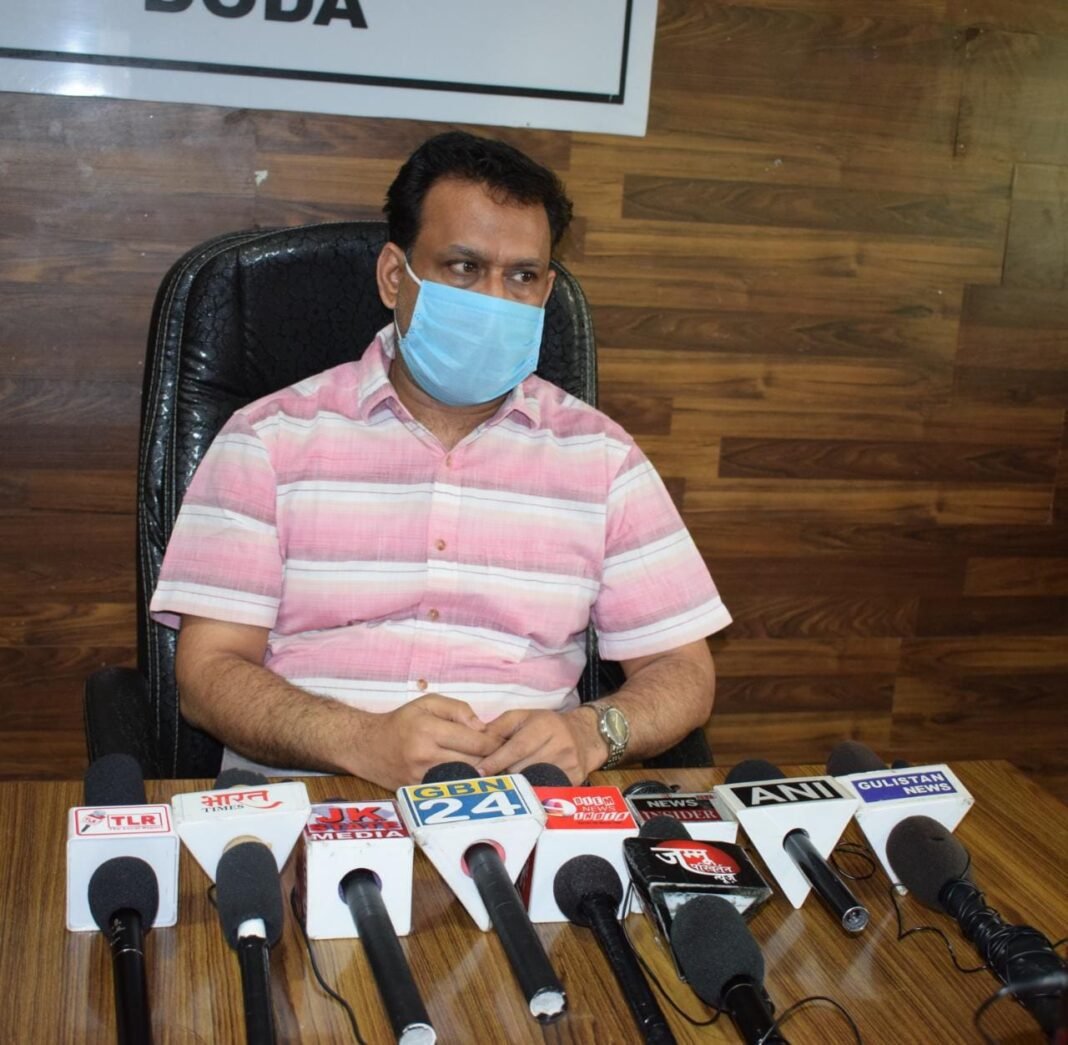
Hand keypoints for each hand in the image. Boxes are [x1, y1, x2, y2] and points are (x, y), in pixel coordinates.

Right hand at [350, 694, 500, 789]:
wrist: (366, 746)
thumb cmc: (401, 722)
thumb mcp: (428, 703)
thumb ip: (458, 709)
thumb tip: (481, 727)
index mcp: (429, 730)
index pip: (476, 742)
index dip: (494, 742)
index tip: (501, 740)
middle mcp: (425, 756)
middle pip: (474, 762)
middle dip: (490, 758)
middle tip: (499, 753)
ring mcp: (421, 778)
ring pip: (464, 778)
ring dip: (479, 772)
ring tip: (486, 764)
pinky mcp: (418, 792)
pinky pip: (449, 788)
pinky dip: (462, 782)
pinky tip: (467, 775)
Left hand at [476, 708, 605, 784]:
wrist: (584, 736)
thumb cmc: (545, 726)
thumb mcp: (522, 717)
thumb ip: (498, 727)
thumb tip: (477, 740)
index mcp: (545, 726)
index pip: (517, 747)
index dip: (497, 760)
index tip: (480, 771)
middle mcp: (560, 745)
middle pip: (522, 768)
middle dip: (504, 774)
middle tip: (490, 778)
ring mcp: (569, 765)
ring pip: (532, 782)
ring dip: (516, 785)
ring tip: (507, 783)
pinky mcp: (574, 781)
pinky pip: (546, 791)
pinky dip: (531, 793)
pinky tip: (524, 792)